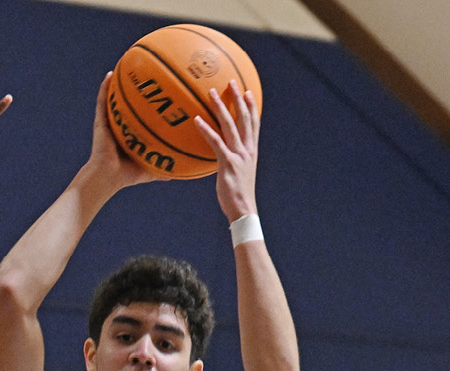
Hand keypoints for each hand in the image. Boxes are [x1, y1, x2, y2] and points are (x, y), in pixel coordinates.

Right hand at [83, 72, 159, 192]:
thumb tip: (181, 171)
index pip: (144, 114)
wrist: (106, 178)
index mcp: (133, 133)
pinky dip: (104, 88)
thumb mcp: (150, 169)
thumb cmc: (126, 176)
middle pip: (132, 102)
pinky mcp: (101, 122)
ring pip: (116, 97)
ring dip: (120, 81)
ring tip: (127, 62)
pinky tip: (110, 74)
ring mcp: (111, 121)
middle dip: (140, 87)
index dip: (152, 102)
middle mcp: (122, 124)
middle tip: (151, 70)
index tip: (164, 90)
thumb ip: (164, 168)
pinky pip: (102, 101)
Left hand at [192, 81, 258, 221]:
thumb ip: (232, 160)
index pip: (254, 123)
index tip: (248, 91)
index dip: (252, 106)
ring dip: (221, 107)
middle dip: (238, 98)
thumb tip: (220, 156)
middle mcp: (247, 149)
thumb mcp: (238, 174)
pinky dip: (206, 130)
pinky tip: (196, 120)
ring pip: (230, 125)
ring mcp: (239, 155)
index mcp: (251, 151)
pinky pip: (216, 142)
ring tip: (211, 92)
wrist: (243, 210)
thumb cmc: (237, 195)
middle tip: (231, 81)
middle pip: (244, 118)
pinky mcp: (228, 163)